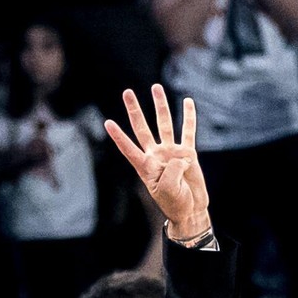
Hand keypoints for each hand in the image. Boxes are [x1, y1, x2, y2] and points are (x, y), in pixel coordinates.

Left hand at [105, 84, 213, 243]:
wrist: (190, 209)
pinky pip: (188, 131)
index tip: (107, 123)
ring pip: (164, 123)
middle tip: (127, 92)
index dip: (118, 136)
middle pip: (142, 127)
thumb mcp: (168, 188)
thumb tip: (180, 154)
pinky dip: (189, 116)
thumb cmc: (174, 202)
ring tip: (156, 87)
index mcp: (145, 166)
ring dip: (160, 105)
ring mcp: (171, 152)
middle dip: (134, 110)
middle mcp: (156, 155)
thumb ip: (171, 168)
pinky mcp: (188, 153)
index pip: (128, 147)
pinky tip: (187, 102)